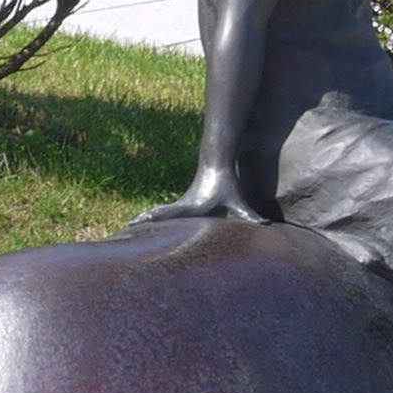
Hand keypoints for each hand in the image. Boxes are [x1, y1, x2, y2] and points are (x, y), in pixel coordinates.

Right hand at [139, 166, 269, 227]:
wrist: (217, 166)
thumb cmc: (228, 185)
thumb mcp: (238, 202)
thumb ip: (249, 215)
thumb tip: (265, 225)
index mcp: (192, 206)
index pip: (171, 214)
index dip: (157, 218)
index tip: (143, 219)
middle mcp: (182, 205)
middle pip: (159, 214)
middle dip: (144, 220)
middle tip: (126, 227)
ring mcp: (180, 204)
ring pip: (159, 212)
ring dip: (145, 219)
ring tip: (129, 226)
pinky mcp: (181, 204)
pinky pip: (163, 212)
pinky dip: (152, 216)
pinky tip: (144, 221)